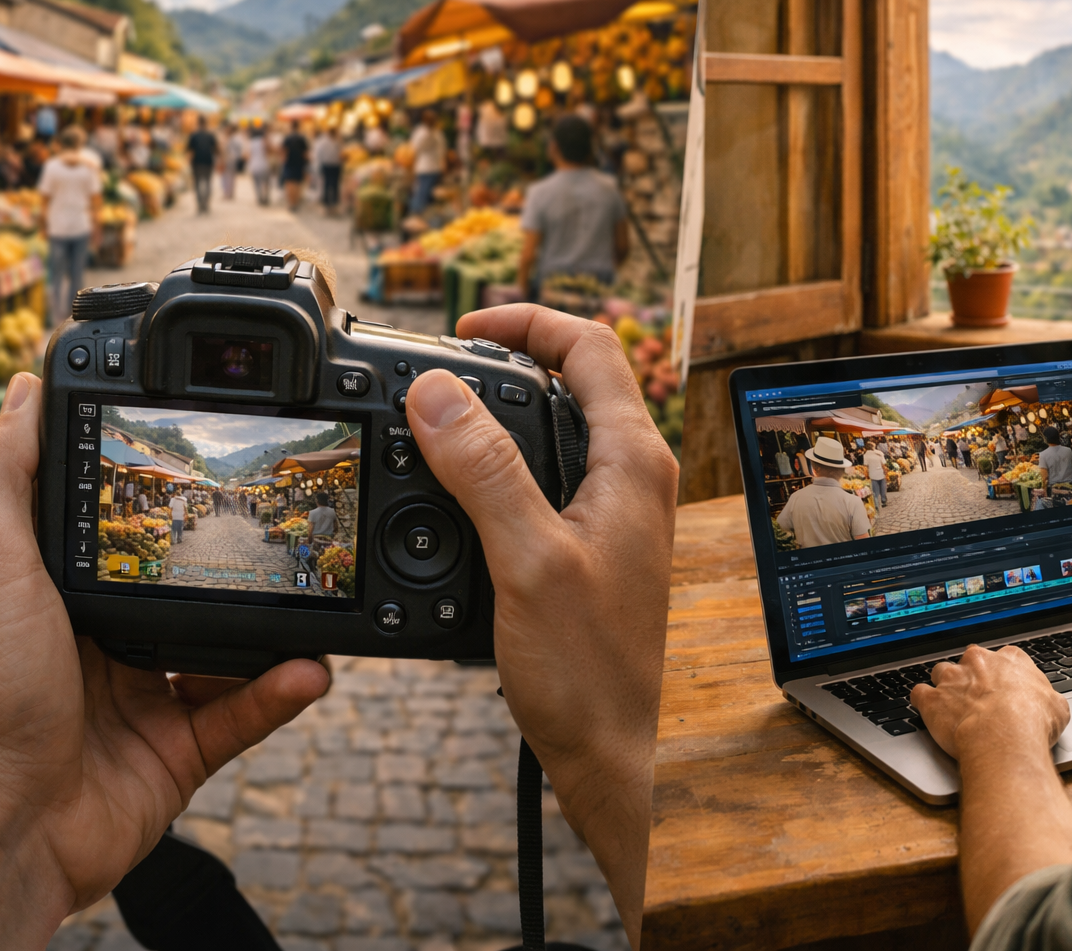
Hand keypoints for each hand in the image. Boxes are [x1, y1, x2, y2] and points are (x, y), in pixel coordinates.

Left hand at [0, 374, 328, 949]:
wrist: (9, 816)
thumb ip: (10, 474)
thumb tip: (23, 389)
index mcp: (61, 596)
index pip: (122, 535)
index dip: (162, 502)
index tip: (206, 464)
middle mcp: (105, 644)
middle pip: (187, 590)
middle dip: (235, 565)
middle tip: (282, 528)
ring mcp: (147, 698)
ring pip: (230, 650)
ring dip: (277, 631)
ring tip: (316, 599)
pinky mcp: (182, 751)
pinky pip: (246, 713)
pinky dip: (281, 691)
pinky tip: (308, 667)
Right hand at [405, 305, 676, 945]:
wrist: (610, 749)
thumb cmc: (588, 670)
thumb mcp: (527, 561)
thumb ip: (484, 472)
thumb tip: (437, 392)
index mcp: (633, 462)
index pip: (592, 347)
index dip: (527, 321)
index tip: (462, 331)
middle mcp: (634, 477)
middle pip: (575, 379)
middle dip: (507, 358)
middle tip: (441, 368)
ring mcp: (616, 510)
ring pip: (558, 428)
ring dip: (500, 413)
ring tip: (438, 418)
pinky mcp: (592, 543)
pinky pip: (547, 477)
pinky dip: (500, 465)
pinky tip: (457, 488)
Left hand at [912, 646, 1071, 934]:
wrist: (1003, 739)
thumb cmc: (1034, 725)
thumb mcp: (1060, 709)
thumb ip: (1051, 700)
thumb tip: (1055, 706)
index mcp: (1011, 660)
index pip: (1005, 658)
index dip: (1003, 674)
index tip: (1004, 687)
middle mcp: (978, 662)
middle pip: (971, 660)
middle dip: (972, 676)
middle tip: (979, 698)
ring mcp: (952, 678)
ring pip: (941, 672)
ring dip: (945, 687)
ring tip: (951, 706)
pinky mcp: (931, 699)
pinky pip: (918, 693)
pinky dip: (921, 702)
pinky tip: (927, 711)